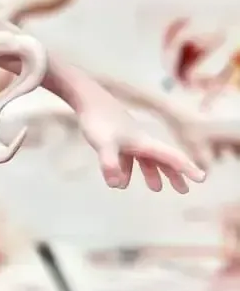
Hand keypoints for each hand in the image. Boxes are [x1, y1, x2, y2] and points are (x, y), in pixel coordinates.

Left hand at [77, 97, 206, 192]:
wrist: (88, 99)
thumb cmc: (99, 120)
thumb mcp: (104, 143)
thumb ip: (110, 163)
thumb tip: (116, 185)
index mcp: (144, 142)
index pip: (171, 157)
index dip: (187, 168)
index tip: (202, 178)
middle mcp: (141, 141)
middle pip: (162, 159)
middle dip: (173, 174)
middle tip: (183, 190)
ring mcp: (129, 140)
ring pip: (146, 159)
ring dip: (153, 173)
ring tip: (156, 188)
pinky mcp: (117, 139)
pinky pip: (128, 157)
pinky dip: (129, 169)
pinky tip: (121, 180)